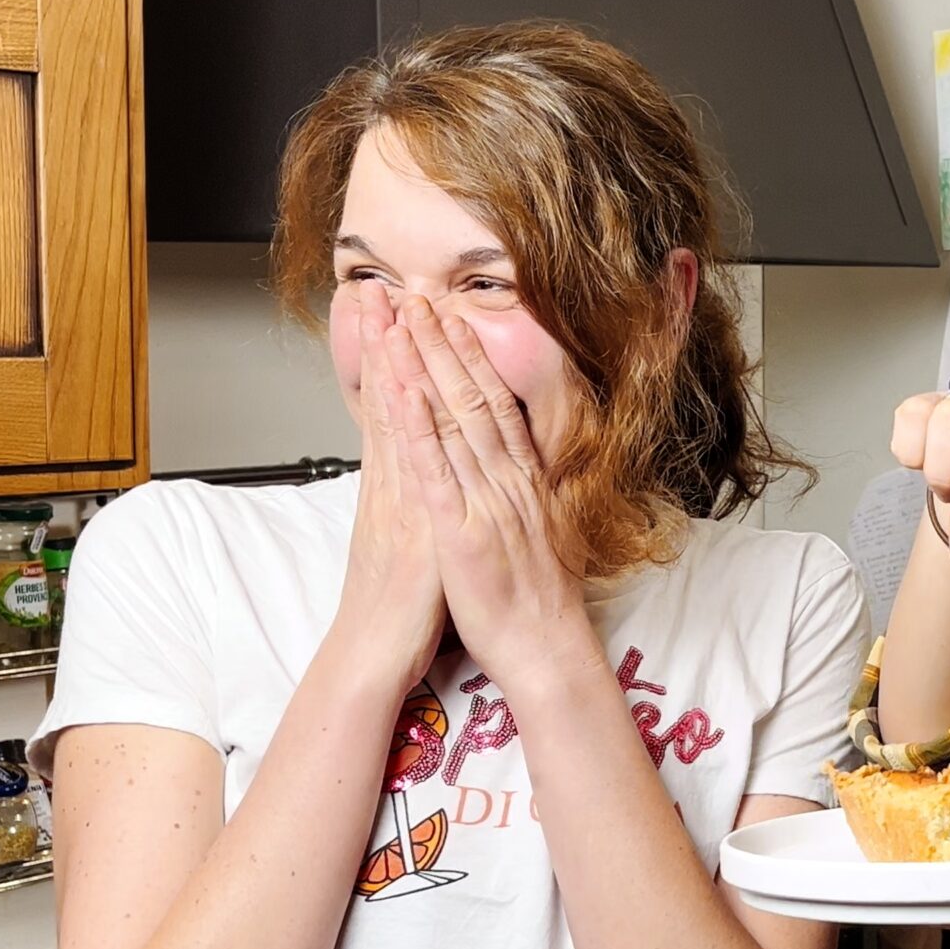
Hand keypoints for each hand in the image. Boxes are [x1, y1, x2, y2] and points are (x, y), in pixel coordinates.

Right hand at [339, 281, 445, 685]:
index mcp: (398, 485)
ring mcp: (401, 498)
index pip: (392, 406)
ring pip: (394, 419)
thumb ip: (414, 496)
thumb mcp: (410, 536)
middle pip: (387, 399)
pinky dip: (405, 423)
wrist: (376, 654)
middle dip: (383, 341)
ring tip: (385, 310)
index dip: (390, 357)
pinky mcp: (414, 523)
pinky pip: (409, 467)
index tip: (387, 312)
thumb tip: (420, 465)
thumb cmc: (399, 604)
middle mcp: (394, 483)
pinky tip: (402, 384)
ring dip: (390, 361)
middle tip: (377, 286)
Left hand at [383, 293, 591, 687]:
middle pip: (473, 400)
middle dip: (443, 345)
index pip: (497, 407)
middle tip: (419, 298)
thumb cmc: (538, 605)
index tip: (453, 320)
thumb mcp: (541, 535)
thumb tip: (524, 471)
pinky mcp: (460, 533)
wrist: (547, 651)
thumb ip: (528, 497)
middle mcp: (507, 483)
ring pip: (452, 423)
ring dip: (425, 368)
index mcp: (524, 483)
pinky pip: (435, 473)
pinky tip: (402, 391)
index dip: (473, 360)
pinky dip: (417, 428)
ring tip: (402, 322)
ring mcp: (485, 504)